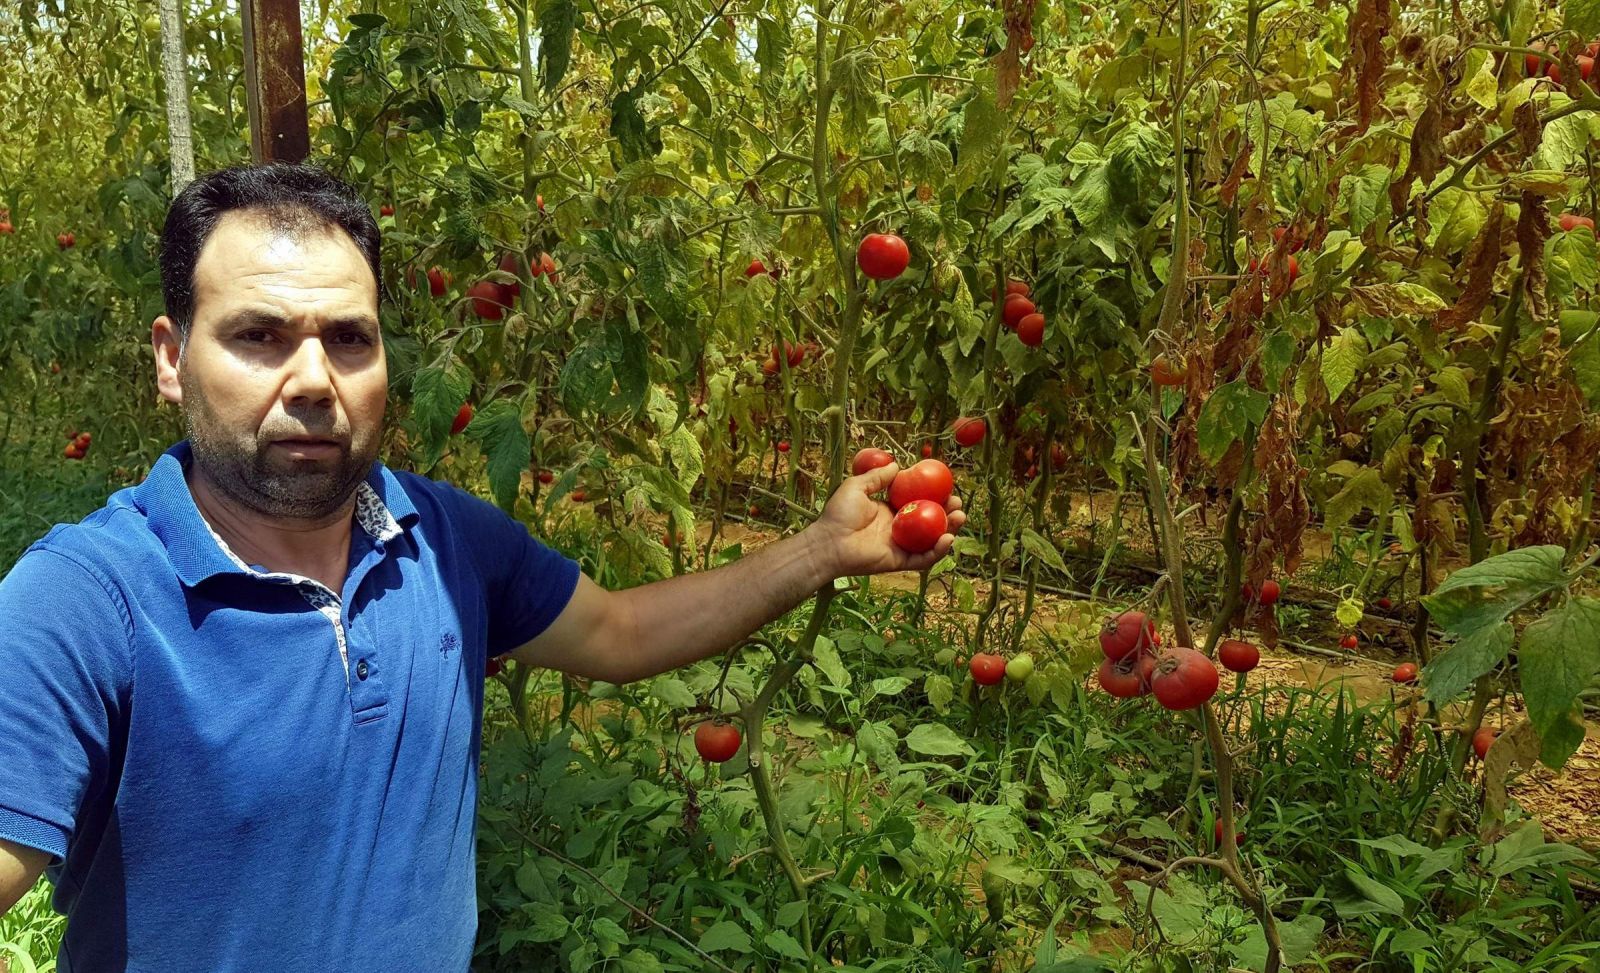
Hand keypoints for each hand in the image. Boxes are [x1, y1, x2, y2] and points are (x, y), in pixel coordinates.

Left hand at [807, 462, 965, 577]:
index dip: (935, 496)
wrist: (829, 541)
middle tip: (958, 504)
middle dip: (948, 513)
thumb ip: (877, 477)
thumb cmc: (838, 514)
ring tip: (959, 517)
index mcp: (891, 511)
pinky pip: (924, 559)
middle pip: (931, 521)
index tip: (947, 487)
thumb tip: (897, 465)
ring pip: (932, 540)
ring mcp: (901, 546)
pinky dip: (938, 551)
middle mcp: (899, 528)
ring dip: (949, 530)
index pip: (919, 502)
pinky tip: (948, 539)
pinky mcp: (900, 561)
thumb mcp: (857, 486)